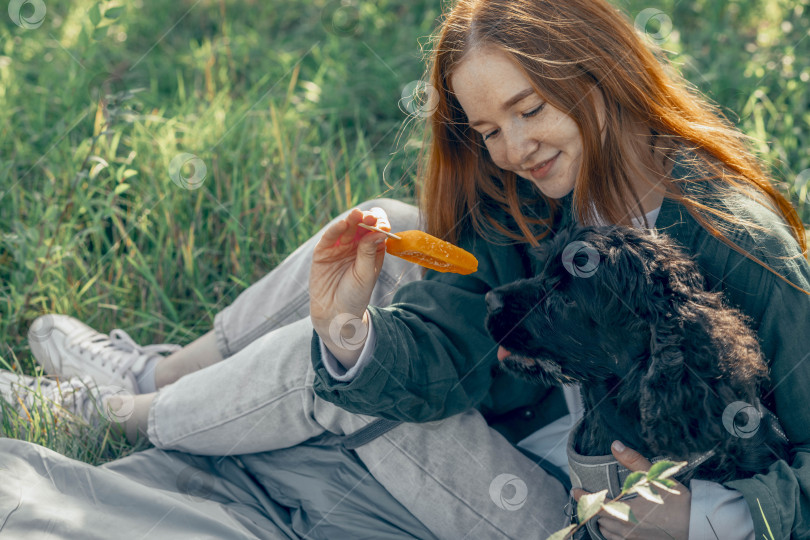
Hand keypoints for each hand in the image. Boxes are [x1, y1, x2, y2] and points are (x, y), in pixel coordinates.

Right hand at [309, 207, 389, 367]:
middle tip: (370, 216)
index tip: (383, 224)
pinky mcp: (323, 251)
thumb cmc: (355, 296)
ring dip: (352, 220)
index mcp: (372, 249)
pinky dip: (335, 229)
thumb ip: (369, 252)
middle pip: (362, 226)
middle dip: (366, 219)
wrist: (336, 314)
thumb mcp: (366, 275)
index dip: (380, 224)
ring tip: (357, 215)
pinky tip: (342, 224)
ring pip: (346, 228)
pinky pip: (329, 237)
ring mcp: (339, 247)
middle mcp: (356, 245)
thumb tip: (379, 231)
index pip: (377, 231)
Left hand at [572, 441, 690, 539]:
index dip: (583, 497)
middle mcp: (627, 529)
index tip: (574, 490)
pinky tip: (619, 527)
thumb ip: (634, 461)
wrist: (700, 527)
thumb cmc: (680, 503)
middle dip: (594, 509)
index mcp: (627, 512)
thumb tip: (615, 445)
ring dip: (603, 522)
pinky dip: (613, 534)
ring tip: (603, 512)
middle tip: (592, 498)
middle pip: (600, 520)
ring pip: (608, 533)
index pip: (596, 504)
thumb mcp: (657, 479)